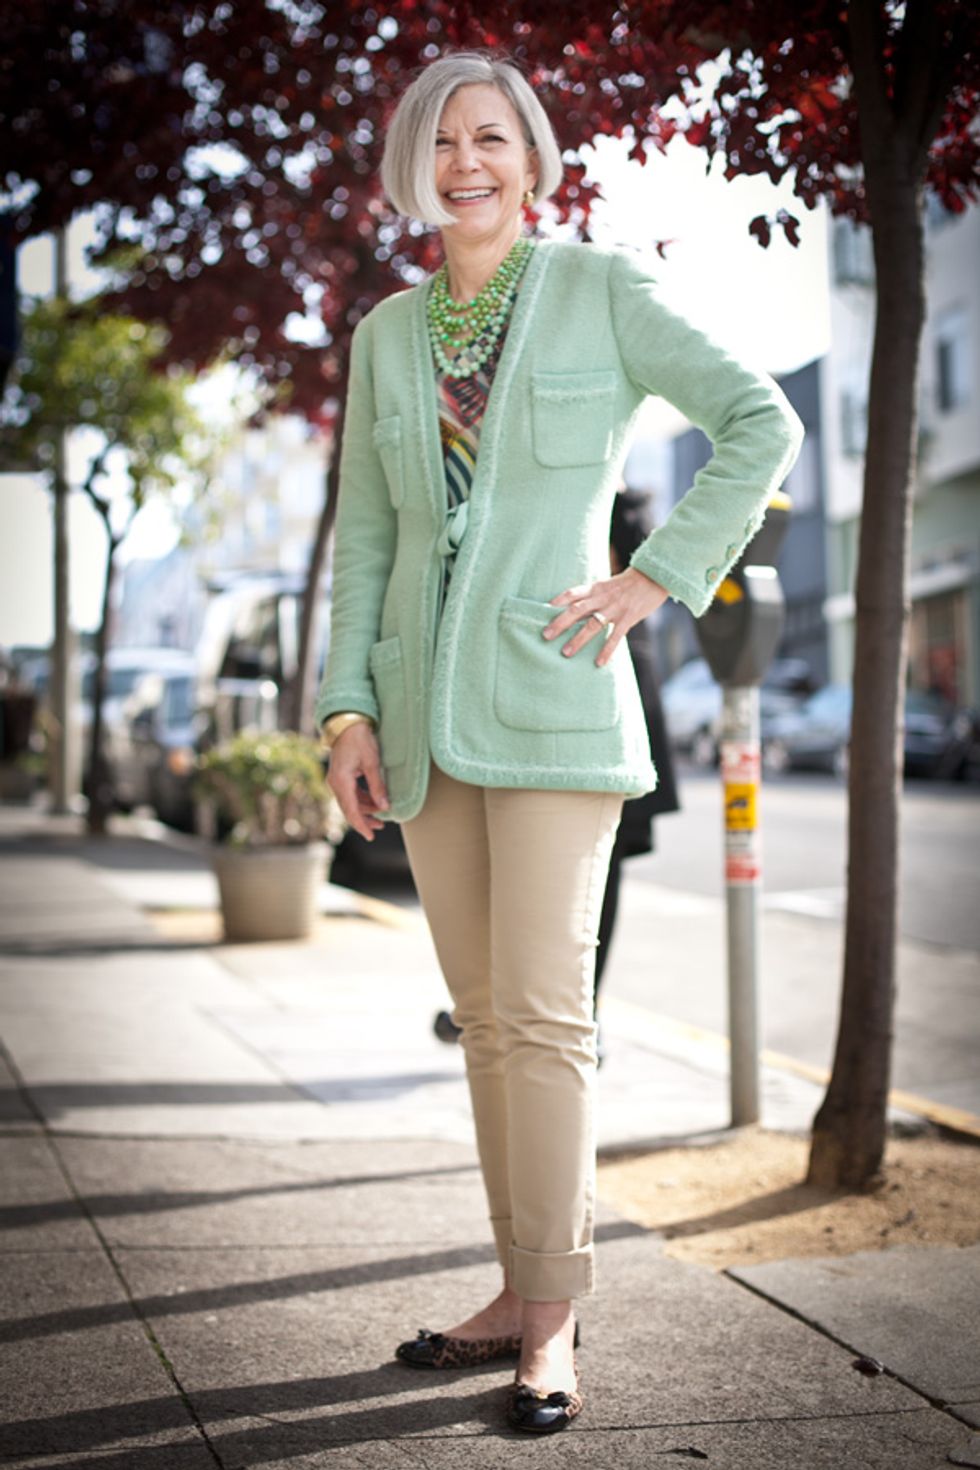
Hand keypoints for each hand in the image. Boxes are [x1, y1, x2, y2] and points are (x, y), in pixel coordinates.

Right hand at [325, 722, 388, 840]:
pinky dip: (362, 800)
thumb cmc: (360, 739)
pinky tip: (374, 802)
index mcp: (341, 781)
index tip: (370, 836)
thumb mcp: (372, 763)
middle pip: (349, 809)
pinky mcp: (341, 777)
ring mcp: (336, 780)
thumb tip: (384, 806)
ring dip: (365, 810)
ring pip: (350, 802)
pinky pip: (351, 794)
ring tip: (381, 815)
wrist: (347, 724)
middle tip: (380, 827)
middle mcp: (335, 783)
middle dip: (364, 820)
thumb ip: (377, 786)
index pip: (351, 810)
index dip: (361, 825)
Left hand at [544, 567, 668, 665]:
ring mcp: (615, 608)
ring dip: (578, 639)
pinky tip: (599, 663)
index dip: (558, 601)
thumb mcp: (607, 585)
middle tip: (546, 636)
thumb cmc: (627, 584)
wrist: (653, 577)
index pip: (573, 593)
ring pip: (593, 625)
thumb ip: (592, 597)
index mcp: (596, 588)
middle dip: (560, 623)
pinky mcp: (628, 618)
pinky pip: (616, 636)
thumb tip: (572, 610)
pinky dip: (607, 650)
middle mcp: (602, 598)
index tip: (543, 610)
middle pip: (577, 610)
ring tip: (566, 653)